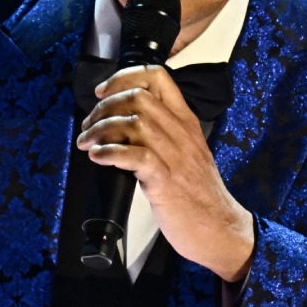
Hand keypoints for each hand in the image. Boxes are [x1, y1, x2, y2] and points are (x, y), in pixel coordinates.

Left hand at [77, 65, 254, 280]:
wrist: (221, 230)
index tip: (101, 92)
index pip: (158, 77)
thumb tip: (119, 119)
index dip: (123, 78)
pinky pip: (135, 155)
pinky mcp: (167, 182)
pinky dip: (109, 152)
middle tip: (88, 126)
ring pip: (134, 123)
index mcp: (186, 122)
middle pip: (138, 97)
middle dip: (104, 108)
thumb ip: (161, 131)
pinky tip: (97, 157)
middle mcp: (182, 133)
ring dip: (100, 130)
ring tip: (86, 143)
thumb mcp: (184, 152)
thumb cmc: (196, 193)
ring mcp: (176, 157)